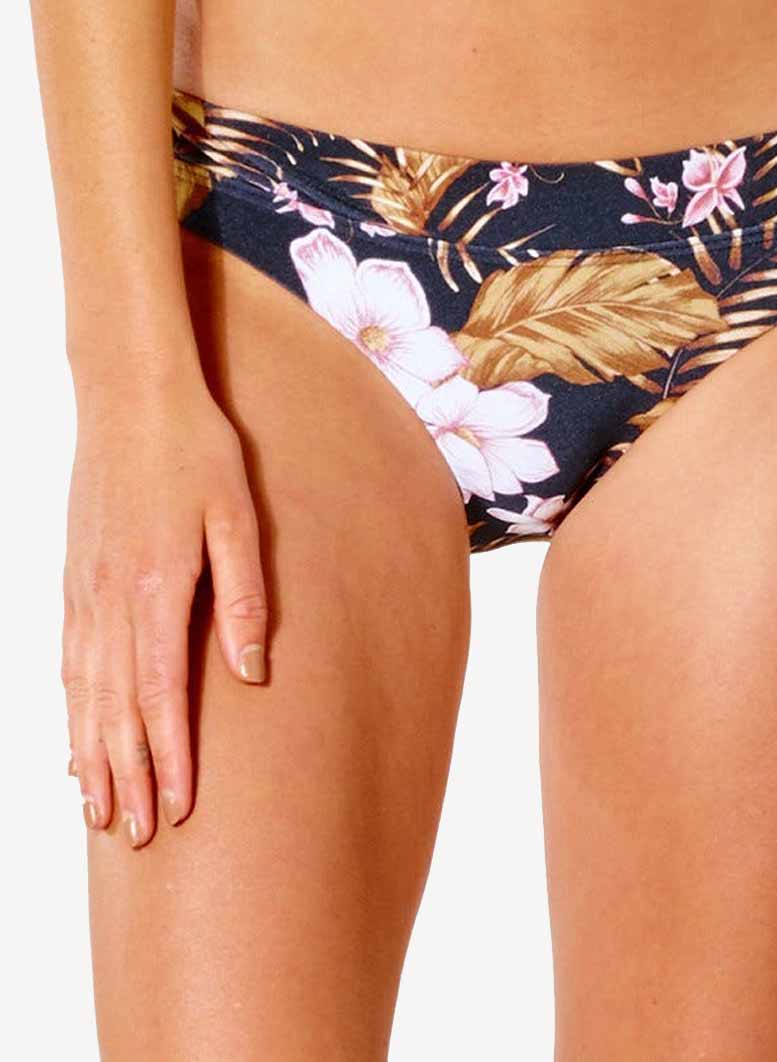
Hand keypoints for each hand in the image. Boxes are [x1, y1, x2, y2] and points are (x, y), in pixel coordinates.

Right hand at [62, 371, 267, 846]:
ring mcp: (84, 590)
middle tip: (135, 836)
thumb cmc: (195, 450)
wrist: (130, 394)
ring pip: (83, 693)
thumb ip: (244, 597)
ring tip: (98, 809)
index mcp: (156, 587)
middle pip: (115, 708)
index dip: (170, 757)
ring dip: (92, 754)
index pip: (161, 695)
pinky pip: (68, 660)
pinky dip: (71, 709)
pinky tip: (74, 737)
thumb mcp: (237, 516)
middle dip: (127, 776)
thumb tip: (252, 674)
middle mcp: (111, 599)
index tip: (178, 809)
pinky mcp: (75, 577)